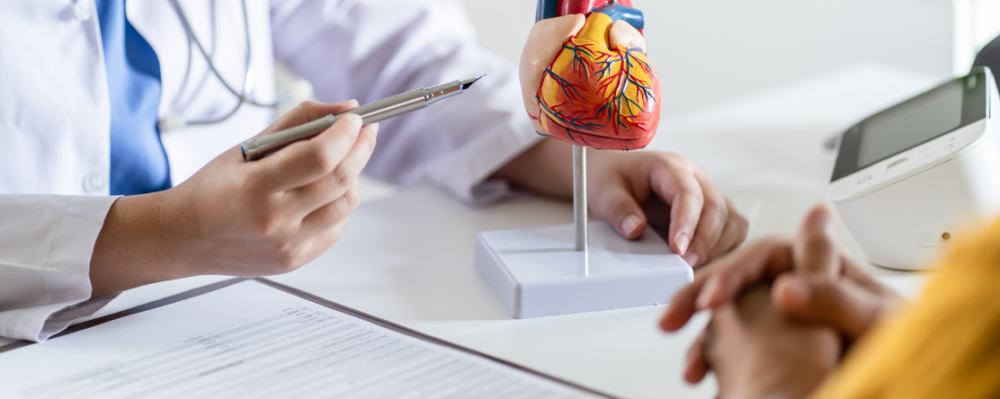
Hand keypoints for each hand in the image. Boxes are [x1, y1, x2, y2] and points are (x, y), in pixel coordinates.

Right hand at [90, 100, 377, 296]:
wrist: (182, 238)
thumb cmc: (213, 189)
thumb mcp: (247, 147)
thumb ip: (298, 122)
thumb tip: (346, 109)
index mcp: (256, 187)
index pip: (320, 157)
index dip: (346, 134)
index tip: (356, 118)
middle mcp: (275, 220)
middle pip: (341, 179)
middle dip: (361, 148)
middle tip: (364, 131)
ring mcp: (288, 245)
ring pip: (346, 204)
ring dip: (352, 177)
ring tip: (339, 162)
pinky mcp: (295, 260)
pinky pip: (337, 227)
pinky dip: (338, 204)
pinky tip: (322, 193)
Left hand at [494, 139, 747, 266]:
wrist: (605, 169)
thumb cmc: (604, 175)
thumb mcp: (601, 191)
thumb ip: (617, 210)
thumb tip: (633, 232)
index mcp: (670, 166)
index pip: (687, 191)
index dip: (686, 221)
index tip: (676, 248)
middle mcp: (694, 177)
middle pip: (717, 208)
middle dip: (706, 240)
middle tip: (685, 268)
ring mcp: (705, 194)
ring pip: (729, 221)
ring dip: (717, 247)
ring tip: (694, 272)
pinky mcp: (707, 213)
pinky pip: (727, 231)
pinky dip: (721, 250)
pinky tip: (703, 269)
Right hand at [660, 205, 901, 382]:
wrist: (909, 379)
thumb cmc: (904, 349)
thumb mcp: (876, 322)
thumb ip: (834, 299)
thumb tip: (785, 286)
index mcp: (825, 271)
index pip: (766, 257)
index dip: (734, 272)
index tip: (714, 298)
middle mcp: (800, 291)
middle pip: (737, 281)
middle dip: (700, 297)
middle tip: (672, 317)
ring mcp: (785, 321)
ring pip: (730, 316)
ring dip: (700, 333)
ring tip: (688, 361)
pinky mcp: (777, 350)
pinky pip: (734, 346)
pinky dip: (714, 358)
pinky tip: (704, 373)